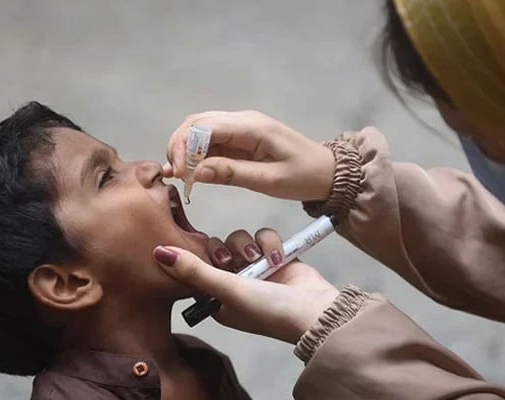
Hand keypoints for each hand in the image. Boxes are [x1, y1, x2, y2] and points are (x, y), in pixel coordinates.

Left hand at [153, 228, 338, 343]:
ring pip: (239, 240)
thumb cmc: (267, 310)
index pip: (195, 270)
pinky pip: (263, 237)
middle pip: (217, 249)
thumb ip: (193, 271)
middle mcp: (234, 284)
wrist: (314, 311)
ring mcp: (256, 270)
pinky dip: (270, 243)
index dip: (196, 258)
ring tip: (261, 260)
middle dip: (226, 250)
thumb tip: (157, 252)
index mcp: (216, 300)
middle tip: (233, 261)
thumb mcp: (226, 290)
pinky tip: (278, 257)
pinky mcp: (275, 258)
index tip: (203, 257)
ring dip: (249, 246)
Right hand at [164, 110, 335, 200]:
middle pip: (196, 123)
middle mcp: (242, 120)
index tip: (179, 172)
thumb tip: (196, 173)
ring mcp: (241, 127)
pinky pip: (212, 141)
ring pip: (200, 130)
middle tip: (176, 175)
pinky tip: (193, 172)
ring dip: (186, 150)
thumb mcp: (269, 180)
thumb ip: (232, 174)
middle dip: (180, 146)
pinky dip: (198, 154)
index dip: (185, 147)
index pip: (204, 126)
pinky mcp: (241, 138)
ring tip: (181, 176)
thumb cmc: (303, 177)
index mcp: (251, 127)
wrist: (328, 173)